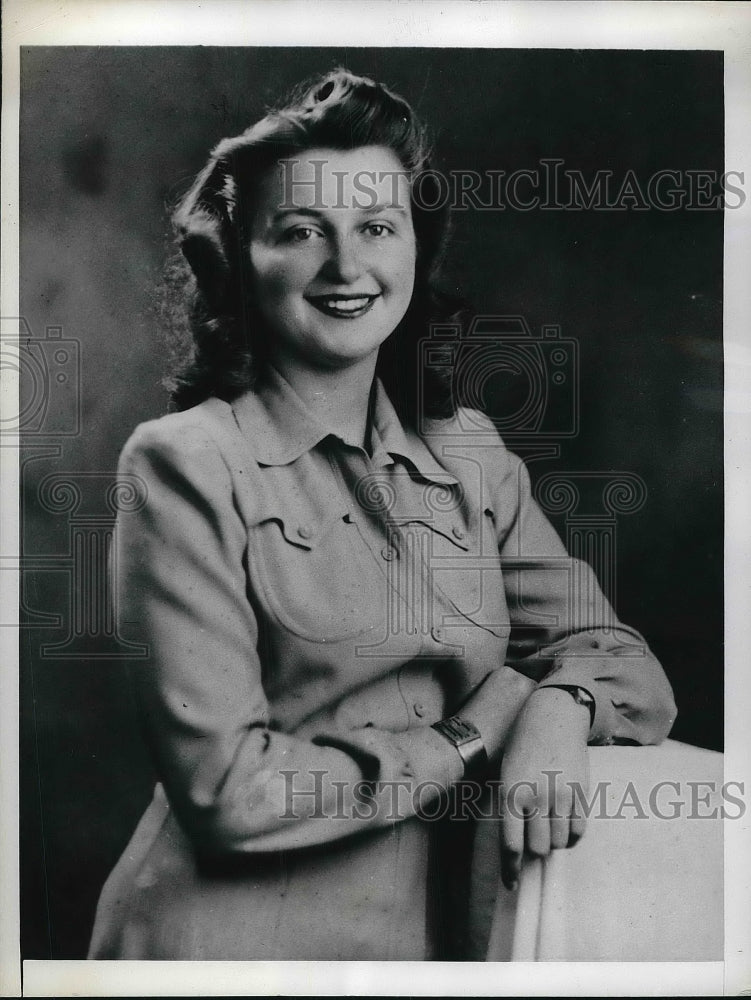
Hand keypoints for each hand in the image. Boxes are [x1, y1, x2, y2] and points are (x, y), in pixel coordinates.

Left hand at [499, 687, 589, 889]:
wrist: (552, 717)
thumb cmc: (522, 746)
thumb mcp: (505, 773)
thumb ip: (509, 807)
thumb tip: (515, 846)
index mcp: (511, 792)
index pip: (511, 844)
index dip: (511, 870)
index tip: (511, 883)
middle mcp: (537, 796)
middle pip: (538, 848)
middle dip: (534, 852)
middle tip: (532, 845)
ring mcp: (562, 794)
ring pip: (559, 841)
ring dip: (552, 843)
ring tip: (547, 831)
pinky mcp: (582, 791)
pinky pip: (579, 830)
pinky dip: (571, 836)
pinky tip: (563, 828)